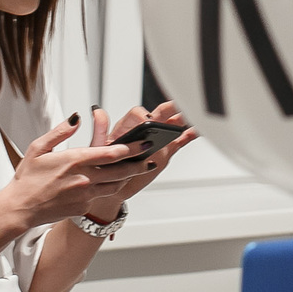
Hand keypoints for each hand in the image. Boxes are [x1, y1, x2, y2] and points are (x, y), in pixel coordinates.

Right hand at [0, 115, 157, 234]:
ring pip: (115, 185)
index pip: (109, 153)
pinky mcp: (83, 207)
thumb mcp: (39, 147)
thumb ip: (60, 131)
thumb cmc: (28, 178)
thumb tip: (77, 118)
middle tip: (151, 156)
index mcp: (73, 160)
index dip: (129, 147)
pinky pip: (101, 196)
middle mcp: (83, 178)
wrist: (20, 208)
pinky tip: (113, 182)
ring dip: (128, 177)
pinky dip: (108, 188)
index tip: (142, 141)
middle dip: (138, 163)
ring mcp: (85, 195)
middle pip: (120, 170)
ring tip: (138, 168)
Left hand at [83, 102, 196, 221]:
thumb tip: (97, 111)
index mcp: (126, 128)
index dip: (143, 116)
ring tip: (192, 115)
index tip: (148, 121)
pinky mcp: (165, 152)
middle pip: (158, 113)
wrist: (112, 187)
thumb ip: (100, 130)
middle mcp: (143, 131)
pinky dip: (188, 135)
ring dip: (181, 119)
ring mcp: (156, 141)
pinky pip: (178, 141)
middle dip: (170, 107)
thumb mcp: (98, 149)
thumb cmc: (104, 167)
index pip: (136, 114)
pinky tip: (195, 130)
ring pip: (170, 125)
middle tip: (179, 104)